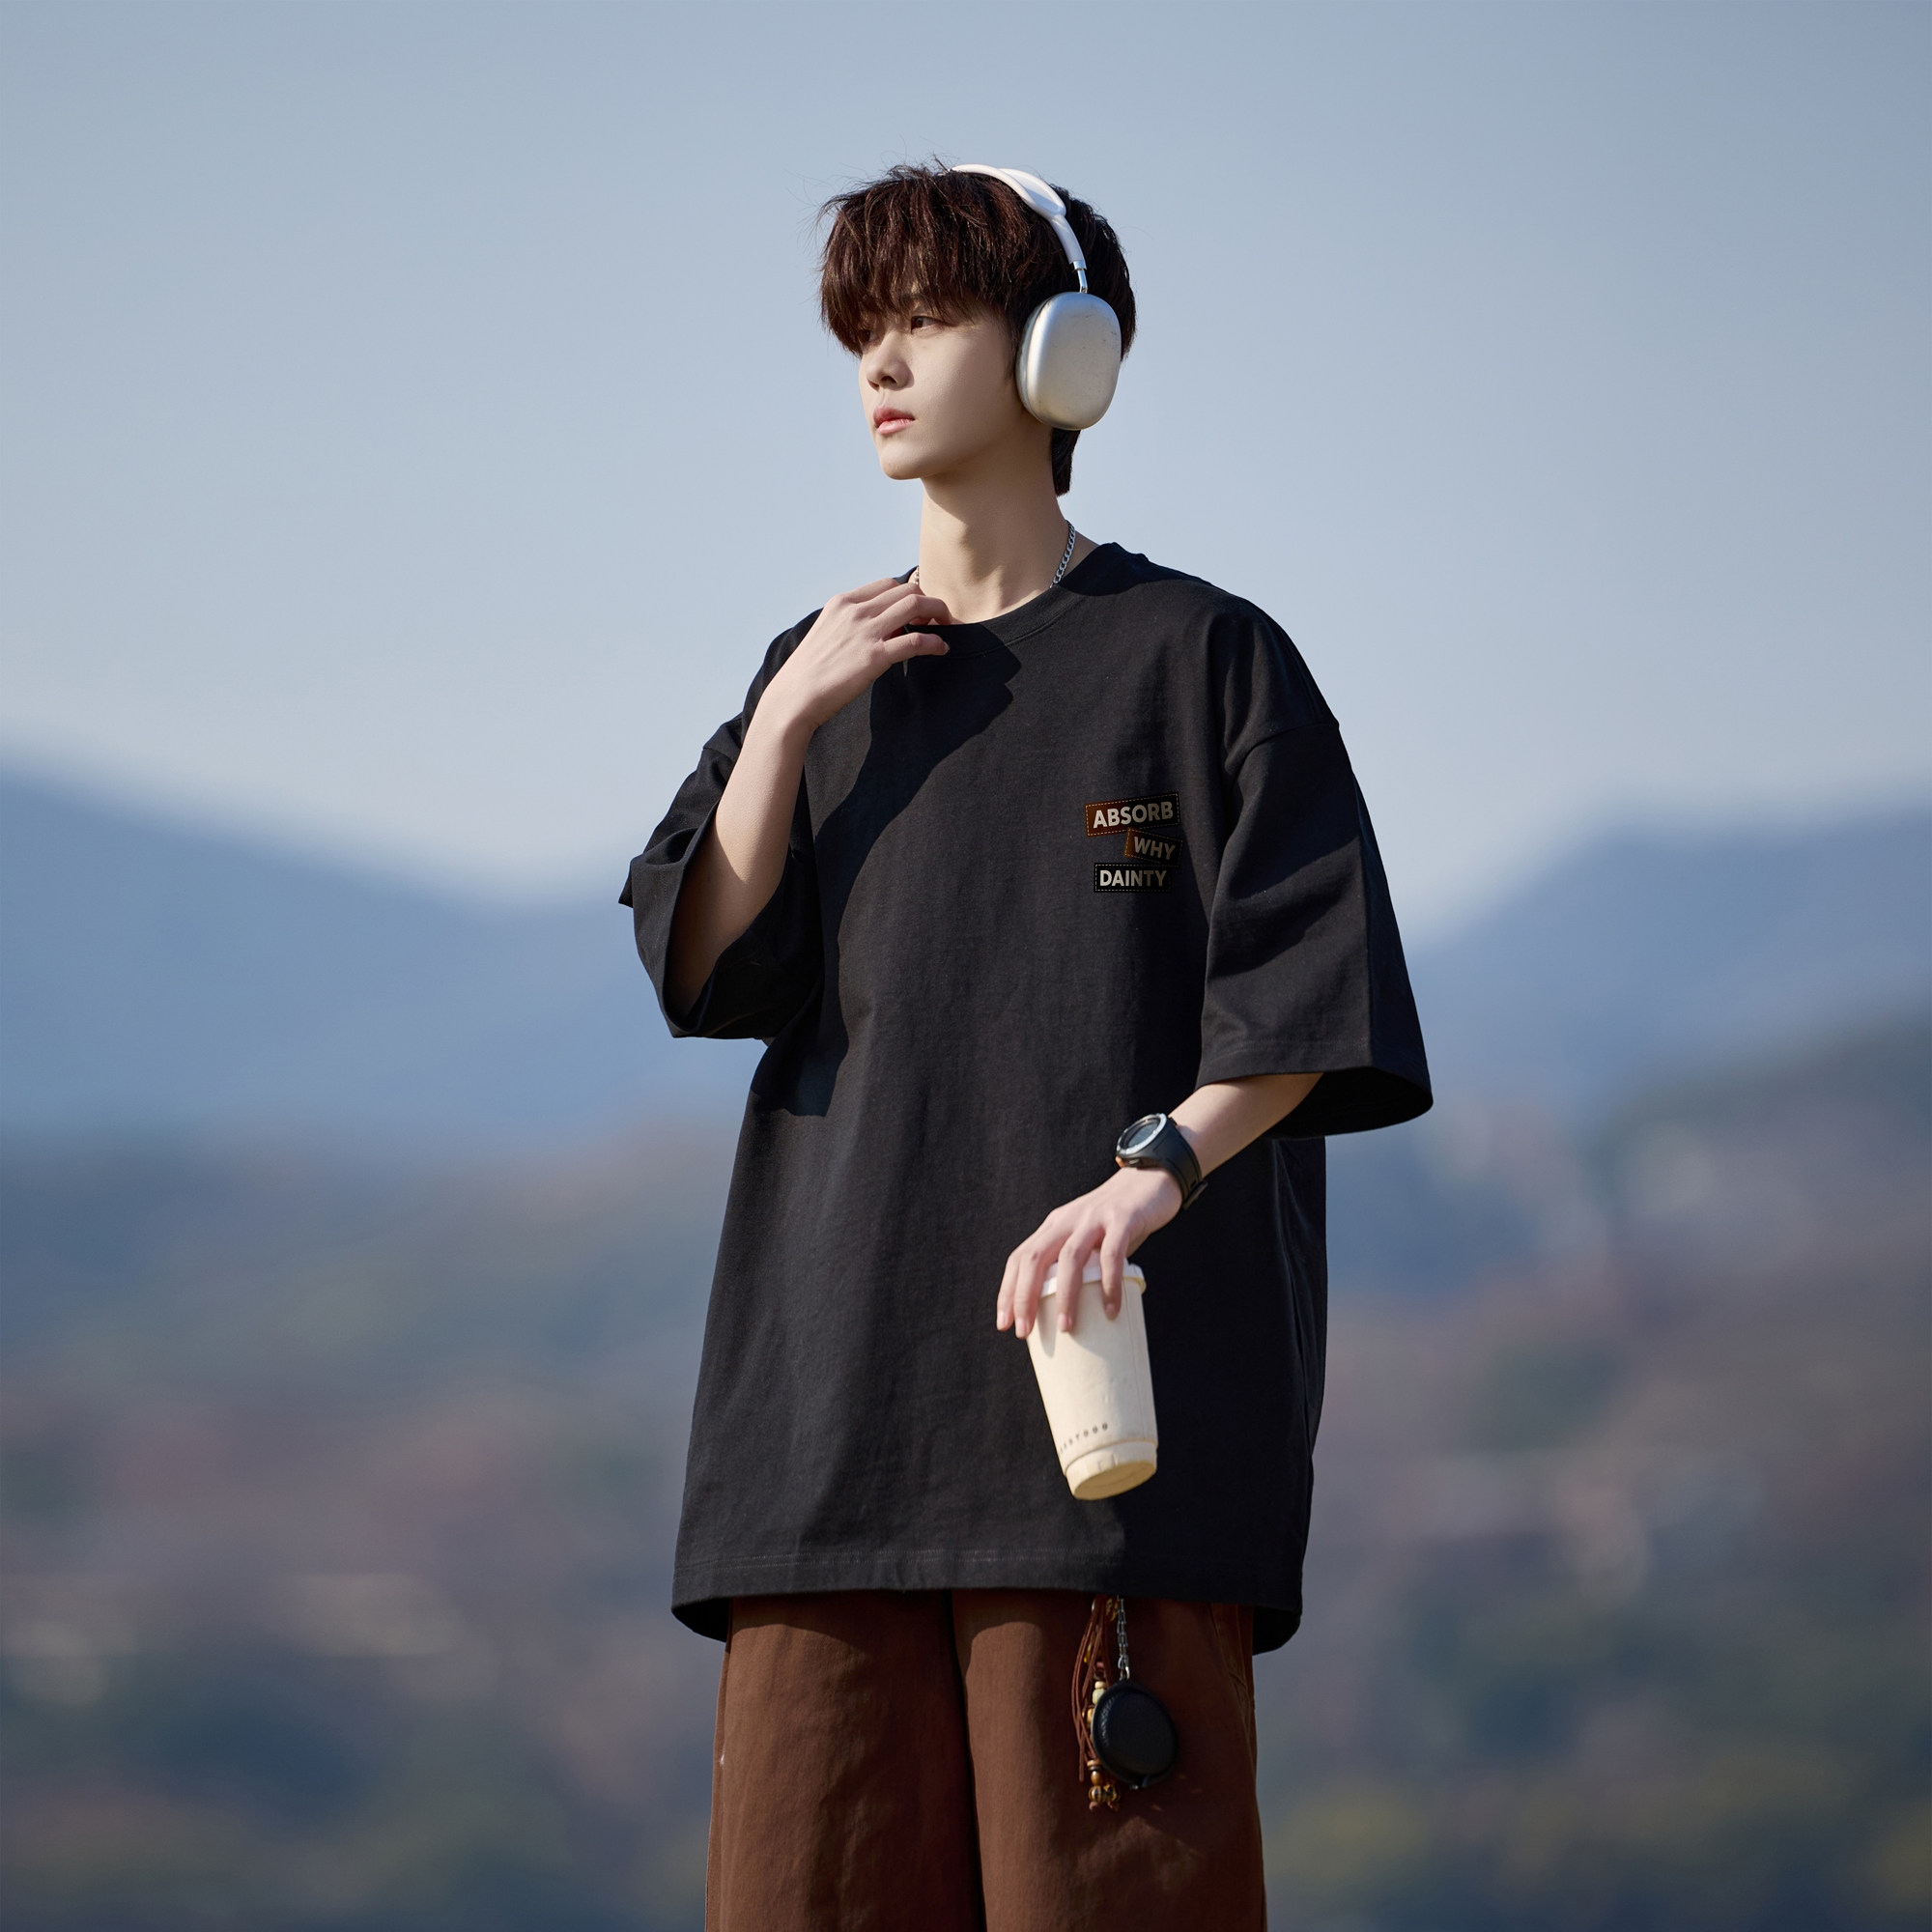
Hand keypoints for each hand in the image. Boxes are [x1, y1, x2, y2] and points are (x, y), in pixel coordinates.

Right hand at [762, 578, 952, 737]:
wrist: (795, 697)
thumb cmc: (810, 672)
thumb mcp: (828, 634)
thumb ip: (853, 625)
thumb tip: (886, 627)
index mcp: (842, 603)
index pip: (888, 584)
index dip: (908, 594)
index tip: (917, 613)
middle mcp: (855, 611)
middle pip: (907, 590)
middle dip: (929, 602)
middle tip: (936, 620)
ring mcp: (865, 632)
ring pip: (916, 605)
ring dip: (938, 613)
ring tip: (945, 628)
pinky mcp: (874, 657)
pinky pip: (916, 640)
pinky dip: (935, 642)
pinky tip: (941, 649)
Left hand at [996, 1164, 1181, 1340]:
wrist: (1151, 1178)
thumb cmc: (1118, 1218)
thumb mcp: (1088, 1236)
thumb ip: (1078, 1263)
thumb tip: (1069, 1310)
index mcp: (1054, 1225)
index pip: (1020, 1257)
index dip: (1008, 1290)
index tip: (1004, 1323)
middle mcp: (1068, 1220)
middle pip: (1035, 1258)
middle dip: (1024, 1297)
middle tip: (1025, 1331)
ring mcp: (1094, 1218)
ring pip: (1069, 1258)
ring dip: (1064, 1296)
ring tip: (1066, 1328)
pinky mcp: (1122, 1220)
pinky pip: (1112, 1255)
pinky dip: (1109, 1284)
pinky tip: (1111, 1310)